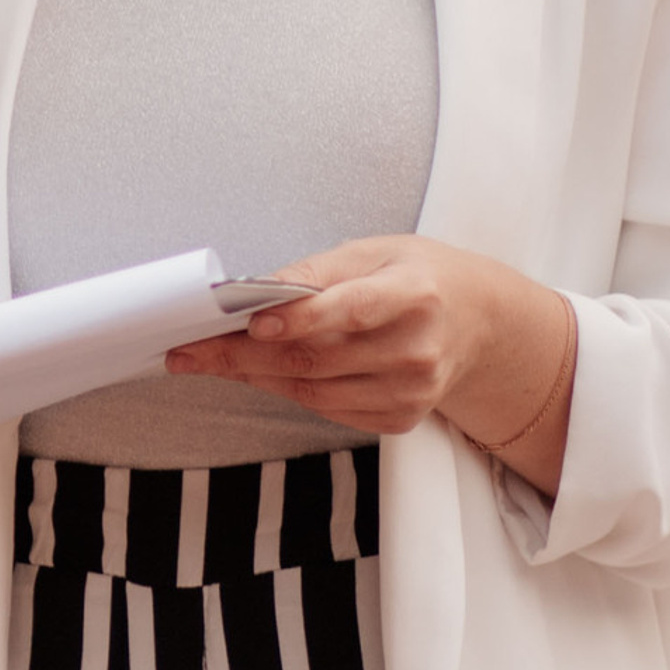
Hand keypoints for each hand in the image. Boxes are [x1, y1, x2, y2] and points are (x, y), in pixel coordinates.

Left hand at [165, 235, 577, 485]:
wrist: (479, 323)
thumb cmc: (415, 276)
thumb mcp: (373, 251)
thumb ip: (316, 273)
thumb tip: (255, 292)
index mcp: (415, 294)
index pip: (350, 310)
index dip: (299, 320)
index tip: (249, 321)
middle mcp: (417, 349)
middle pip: (318, 359)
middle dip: (243, 354)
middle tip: (189, 348)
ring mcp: (412, 391)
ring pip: (314, 391)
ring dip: (253, 376)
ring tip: (206, 360)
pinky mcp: (401, 418)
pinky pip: (329, 409)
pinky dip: (286, 390)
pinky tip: (256, 372)